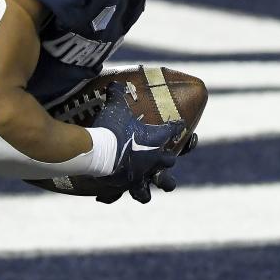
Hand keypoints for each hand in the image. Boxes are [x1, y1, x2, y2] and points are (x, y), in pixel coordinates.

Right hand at [92, 82, 182, 203]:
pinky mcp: (123, 186)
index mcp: (154, 140)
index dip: (176, 127)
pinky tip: (105, 197)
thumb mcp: (115, 107)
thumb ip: (116, 94)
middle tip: (166, 158)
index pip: (172, 130)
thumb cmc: (112, 128)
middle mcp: (152, 161)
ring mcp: (139, 176)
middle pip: (169, 163)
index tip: (180, 124)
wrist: (99, 152)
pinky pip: (118, 193)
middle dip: (168, 160)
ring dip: (152, 187)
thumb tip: (115, 82)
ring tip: (147, 186)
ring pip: (154, 188)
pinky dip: (111, 194)